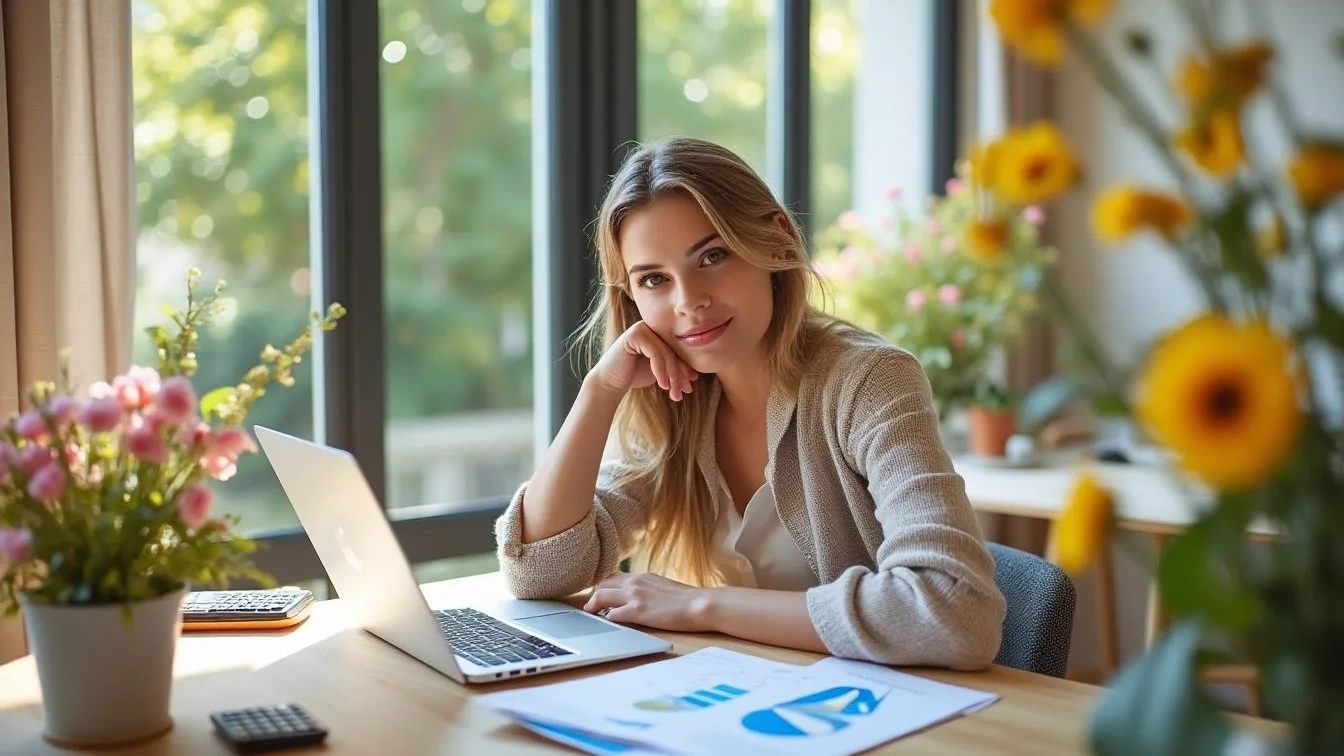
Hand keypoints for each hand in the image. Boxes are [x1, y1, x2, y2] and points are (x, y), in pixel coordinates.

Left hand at [582, 572, 712, 632]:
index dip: (603, 587)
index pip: (614, 577)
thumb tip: (641, 599)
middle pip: (602, 584)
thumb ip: (648, 590)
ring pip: (601, 596)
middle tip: (590, 607)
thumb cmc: (687, 600)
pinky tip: (608, 624)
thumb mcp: (663, 587)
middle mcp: (635, 582)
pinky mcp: (637, 611)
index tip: (599, 596)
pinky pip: (611, 614)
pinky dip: (606, 619)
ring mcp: (635, 595)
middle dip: (594, 596)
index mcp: (642, 576)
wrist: (700, 604)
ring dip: (593, 606)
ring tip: (591, 615)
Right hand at [588, 321, 698, 401]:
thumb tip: (695, 376)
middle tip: (683, 391)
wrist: (610, 382)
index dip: (684, 369)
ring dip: (672, 375)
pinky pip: (655, 353)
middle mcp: (650, 326)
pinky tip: (663, 385)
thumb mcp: (659, 372)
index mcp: (658, 332)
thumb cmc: (634, 375)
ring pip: (666, 353)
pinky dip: (661, 371)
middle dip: (679, 374)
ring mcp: (642, 328)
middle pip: (672, 351)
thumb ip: (674, 368)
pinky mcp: (635, 335)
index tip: (689, 387)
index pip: (676, 351)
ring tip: (674, 392)